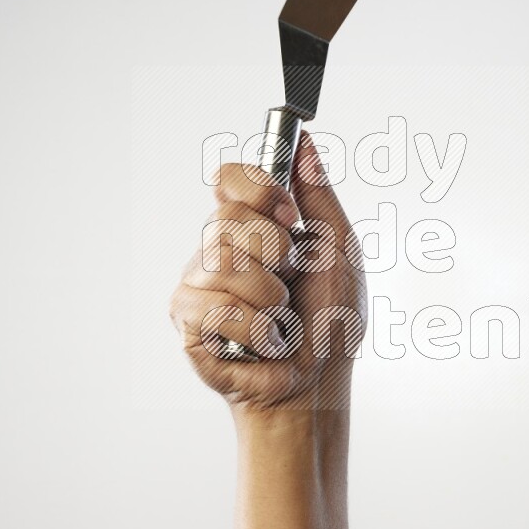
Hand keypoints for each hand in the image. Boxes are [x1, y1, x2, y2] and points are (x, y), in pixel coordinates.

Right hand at [170, 133, 366, 413]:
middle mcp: (216, 251)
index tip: (288, 214)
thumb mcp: (339, 252)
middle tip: (292, 281)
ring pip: (220, 263)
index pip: (228, 179)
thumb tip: (306, 145)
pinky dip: (256, 329)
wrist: (319, 384)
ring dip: (270, 297)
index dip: (256, 189)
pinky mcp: (188, 325)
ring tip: (280, 318)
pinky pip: (215, 308)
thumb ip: (319, 197)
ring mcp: (198, 287)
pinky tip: (265, 342)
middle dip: (274, 252)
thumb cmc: (330, 323)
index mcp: (251, 229)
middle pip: (224, 219)